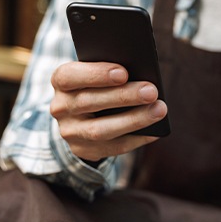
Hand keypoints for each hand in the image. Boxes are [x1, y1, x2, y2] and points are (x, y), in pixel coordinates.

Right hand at [50, 61, 167, 161]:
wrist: (80, 115)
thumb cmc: (98, 84)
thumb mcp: (97, 73)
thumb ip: (112, 71)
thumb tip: (142, 74)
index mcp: (61, 81)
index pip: (70, 76)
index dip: (96, 74)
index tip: (123, 72)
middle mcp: (61, 107)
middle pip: (89, 102)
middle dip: (124, 97)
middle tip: (151, 91)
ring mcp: (70, 131)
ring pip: (100, 129)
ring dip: (134, 120)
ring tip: (159, 109)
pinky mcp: (83, 150)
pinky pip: (113, 147)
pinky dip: (136, 138)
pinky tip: (155, 131)